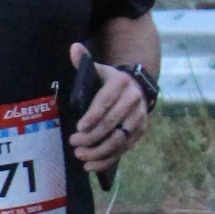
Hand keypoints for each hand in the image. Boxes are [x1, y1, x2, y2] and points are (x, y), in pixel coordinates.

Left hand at [69, 42, 149, 170]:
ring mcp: (139, 117)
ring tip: (80, 156)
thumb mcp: (98, 69)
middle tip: (74, 143)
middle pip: (111, 123)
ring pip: (118, 139)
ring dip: (99, 151)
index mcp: (120, 83)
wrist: (136, 86)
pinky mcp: (140, 131)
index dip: (93, 115)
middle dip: (92, 136)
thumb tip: (74, 48)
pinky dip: (107, 159)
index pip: (105, 101)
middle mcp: (133, 100)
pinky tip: (91, 165)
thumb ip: (84, 61)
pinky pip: (124, 149)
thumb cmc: (109, 81)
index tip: (79, 127)